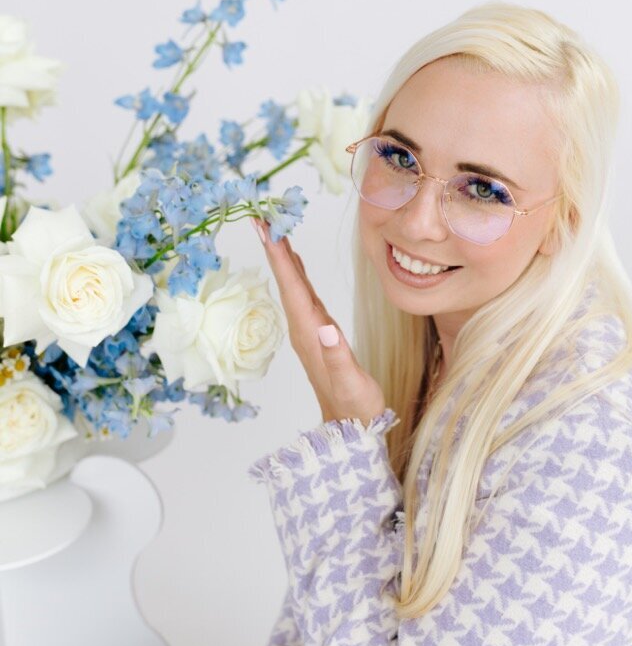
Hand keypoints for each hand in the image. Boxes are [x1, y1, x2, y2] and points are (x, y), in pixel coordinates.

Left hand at [252, 219, 386, 426]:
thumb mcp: (350, 383)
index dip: (279, 258)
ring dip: (283, 259)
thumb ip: (338, 357)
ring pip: (293, 286)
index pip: (291, 288)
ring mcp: (309, 330)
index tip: (265, 230)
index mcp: (310, 333)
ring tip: (276, 232)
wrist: (351, 428)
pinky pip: (303, 295)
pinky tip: (295, 266)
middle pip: (286, 281)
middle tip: (262, 218)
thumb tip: (327, 327)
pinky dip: (297, 275)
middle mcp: (304, 328)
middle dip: (274, 249)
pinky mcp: (317, 332)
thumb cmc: (356, 406)